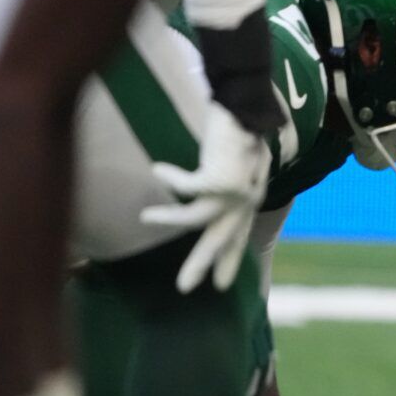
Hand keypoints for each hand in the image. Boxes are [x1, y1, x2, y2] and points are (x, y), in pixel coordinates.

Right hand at [141, 103, 271, 292]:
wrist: (245, 107)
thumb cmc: (238, 130)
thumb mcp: (235, 163)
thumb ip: (225, 184)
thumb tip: (211, 193)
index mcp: (249, 200)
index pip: (237, 237)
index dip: (228, 260)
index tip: (221, 286)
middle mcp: (245, 201)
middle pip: (219, 241)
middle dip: (201, 264)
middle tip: (183, 288)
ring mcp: (234, 193)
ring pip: (195, 221)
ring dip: (168, 219)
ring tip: (145, 216)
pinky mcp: (219, 180)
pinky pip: (184, 188)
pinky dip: (169, 177)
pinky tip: (157, 169)